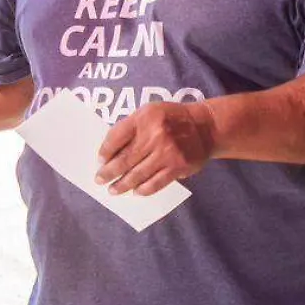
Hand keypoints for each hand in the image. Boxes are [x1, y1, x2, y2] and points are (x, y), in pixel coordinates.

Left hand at [95, 102, 216, 195]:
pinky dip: (143, 190)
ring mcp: (167, 152)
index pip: (116, 136)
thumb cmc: (171, 119)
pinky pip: (155, 183)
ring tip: (113, 190)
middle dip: (109, 172)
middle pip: (125, 159)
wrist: (205, 127)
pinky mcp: (177, 167)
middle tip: (99, 180)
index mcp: (145, 117)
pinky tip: (135, 192)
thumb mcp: (150, 113)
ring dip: (122, 185)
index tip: (99, 161)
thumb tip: (109, 152)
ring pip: (138, 174)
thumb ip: (131, 127)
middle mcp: (155, 134)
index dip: (104, 151)